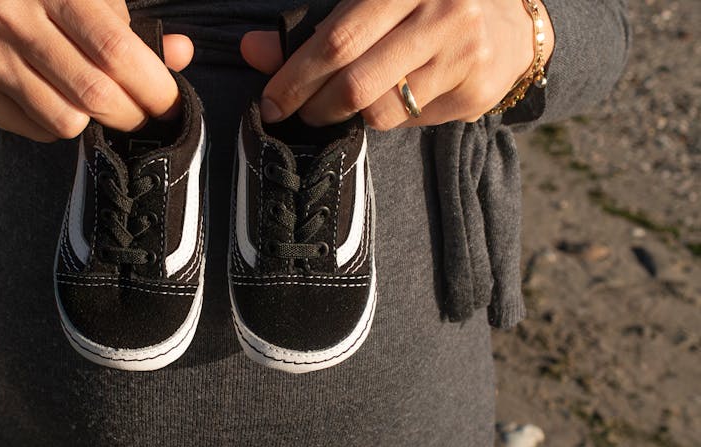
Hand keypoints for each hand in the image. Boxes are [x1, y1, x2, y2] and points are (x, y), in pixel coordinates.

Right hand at [0, 0, 194, 141]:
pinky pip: (36, 130)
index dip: (151, 83)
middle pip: (93, 92)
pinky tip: (53, 102)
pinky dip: (57, 125)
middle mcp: (13, 17)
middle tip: (142, 117)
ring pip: (65, 119)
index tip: (169, 103)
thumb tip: (181, 53)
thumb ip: (129, 26)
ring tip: (95, 107)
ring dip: (93, 123)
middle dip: (130, 114)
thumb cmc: (29, 0)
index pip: (114, 48)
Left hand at [240, 0, 554, 128]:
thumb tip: (252, 50)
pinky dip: (387, 118)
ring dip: (348, 117)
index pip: (337, 40)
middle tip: (296, 114)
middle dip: (314, 107)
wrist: (509, 20)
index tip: (270, 101)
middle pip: (356, 83)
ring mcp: (463, 53)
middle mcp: (441, 12)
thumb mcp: (372, 4)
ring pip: (381, 110)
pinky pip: (410, 120)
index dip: (296, 77)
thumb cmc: (424, 6)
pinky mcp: (476, 90)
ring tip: (337, 107)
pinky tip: (387, 100)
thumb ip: (314, 27)